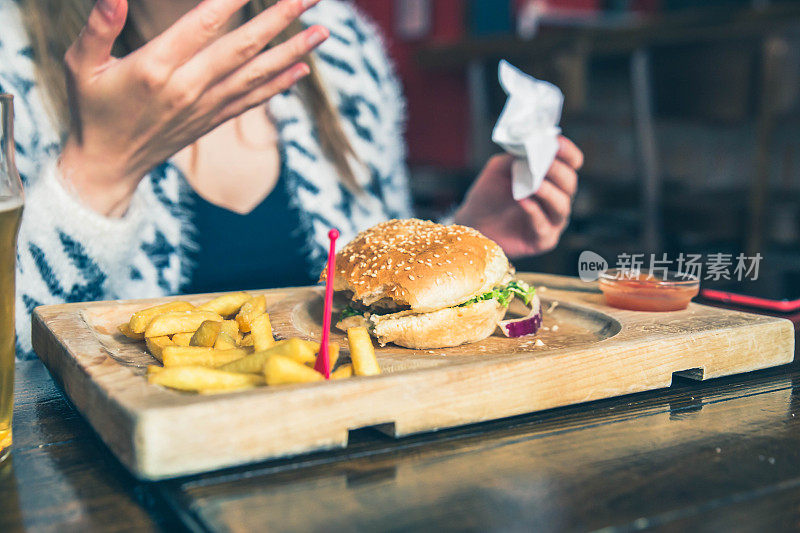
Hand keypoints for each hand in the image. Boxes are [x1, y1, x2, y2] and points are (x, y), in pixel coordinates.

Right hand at [59, 0, 327, 215]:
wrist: (109, 166)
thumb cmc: (92, 108)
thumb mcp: (82, 64)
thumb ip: (100, 26)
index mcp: (156, 67)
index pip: (203, 23)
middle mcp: (189, 88)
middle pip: (243, 47)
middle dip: (279, 18)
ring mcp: (206, 107)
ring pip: (257, 74)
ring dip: (292, 51)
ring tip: (323, 32)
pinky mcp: (213, 121)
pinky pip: (253, 100)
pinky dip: (279, 84)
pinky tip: (302, 68)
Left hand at [454, 136, 583, 257]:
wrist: (473, 222)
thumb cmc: (488, 195)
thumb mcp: (499, 168)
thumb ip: (515, 156)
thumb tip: (530, 146)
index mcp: (552, 180)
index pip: (571, 164)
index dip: (568, 152)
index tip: (556, 143)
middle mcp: (557, 199)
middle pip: (570, 183)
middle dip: (557, 171)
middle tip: (542, 163)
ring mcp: (552, 221)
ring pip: (562, 206)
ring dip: (549, 193)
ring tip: (534, 185)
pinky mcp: (543, 240)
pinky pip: (544, 227)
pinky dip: (535, 213)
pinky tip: (523, 202)